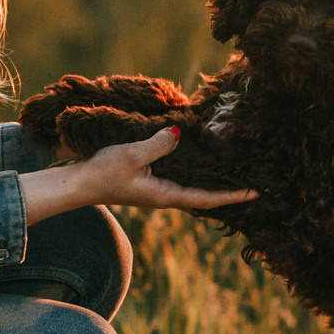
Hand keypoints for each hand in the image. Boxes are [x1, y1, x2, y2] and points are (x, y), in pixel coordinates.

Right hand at [22, 127, 255, 223]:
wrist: (77, 184)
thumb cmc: (103, 172)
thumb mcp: (131, 156)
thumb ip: (156, 145)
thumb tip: (178, 134)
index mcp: (165, 195)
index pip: (206, 199)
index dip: (232, 196)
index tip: (255, 192)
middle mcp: (165, 195)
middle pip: (204, 196)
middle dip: (228, 190)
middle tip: (253, 181)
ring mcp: (156, 189)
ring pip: (192, 185)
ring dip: (212, 180)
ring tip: (234, 169)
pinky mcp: (148, 180)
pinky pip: (179, 176)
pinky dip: (194, 170)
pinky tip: (199, 159)